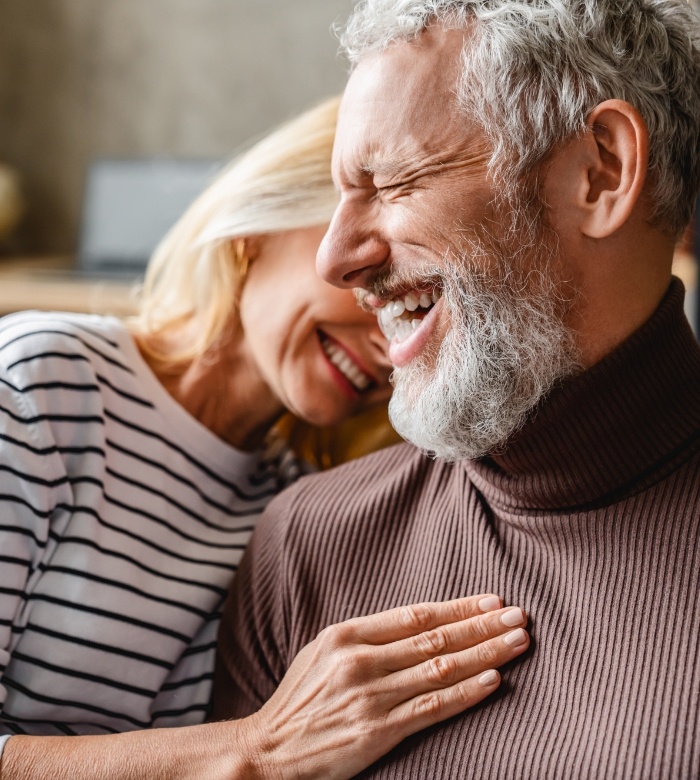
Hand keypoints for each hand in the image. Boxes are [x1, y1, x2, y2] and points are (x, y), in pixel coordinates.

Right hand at [240, 594, 528, 779]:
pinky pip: (431, 708)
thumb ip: (367, 637)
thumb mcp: (323, 651)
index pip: (417, 615)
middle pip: (435, 638)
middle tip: (519, 615)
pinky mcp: (377, 732)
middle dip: (483, 625)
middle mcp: (361, 660)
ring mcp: (370, 696)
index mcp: (346, 634)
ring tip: (517, 641)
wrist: (268, 751)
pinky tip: (493, 681)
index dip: (458, 607)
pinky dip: (466, 693)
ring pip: (441, 669)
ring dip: (485, 654)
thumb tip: (418, 623)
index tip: (491, 600)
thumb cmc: (299, 699)